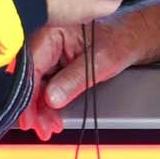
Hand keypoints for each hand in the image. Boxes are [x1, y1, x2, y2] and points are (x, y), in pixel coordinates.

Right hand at [17, 12, 151, 137]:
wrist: (131, 37)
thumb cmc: (120, 39)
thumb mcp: (100, 61)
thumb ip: (74, 80)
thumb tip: (51, 98)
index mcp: (54, 31)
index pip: (31, 66)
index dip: (28, 94)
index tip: (30, 117)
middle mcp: (47, 39)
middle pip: (30, 77)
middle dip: (34, 106)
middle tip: (42, 127)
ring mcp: (49, 51)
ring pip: (35, 84)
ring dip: (41, 108)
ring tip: (49, 126)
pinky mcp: (53, 63)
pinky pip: (44, 85)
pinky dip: (48, 103)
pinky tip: (52, 117)